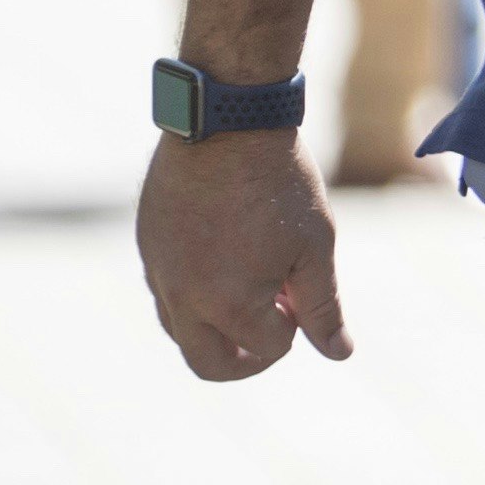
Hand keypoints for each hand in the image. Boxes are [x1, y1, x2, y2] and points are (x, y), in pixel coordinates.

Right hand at [136, 128, 350, 379]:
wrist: (227, 121)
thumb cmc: (279, 181)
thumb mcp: (315, 246)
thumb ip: (322, 307)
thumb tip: (339, 353)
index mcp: (229, 304)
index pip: (268, 347)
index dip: (295, 328)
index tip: (302, 293)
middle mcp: (183, 299)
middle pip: (208, 363)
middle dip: (247, 359)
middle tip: (276, 329)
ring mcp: (157, 273)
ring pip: (180, 331)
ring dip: (216, 328)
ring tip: (254, 289)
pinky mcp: (146, 247)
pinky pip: (164, 292)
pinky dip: (194, 296)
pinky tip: (225, 258)